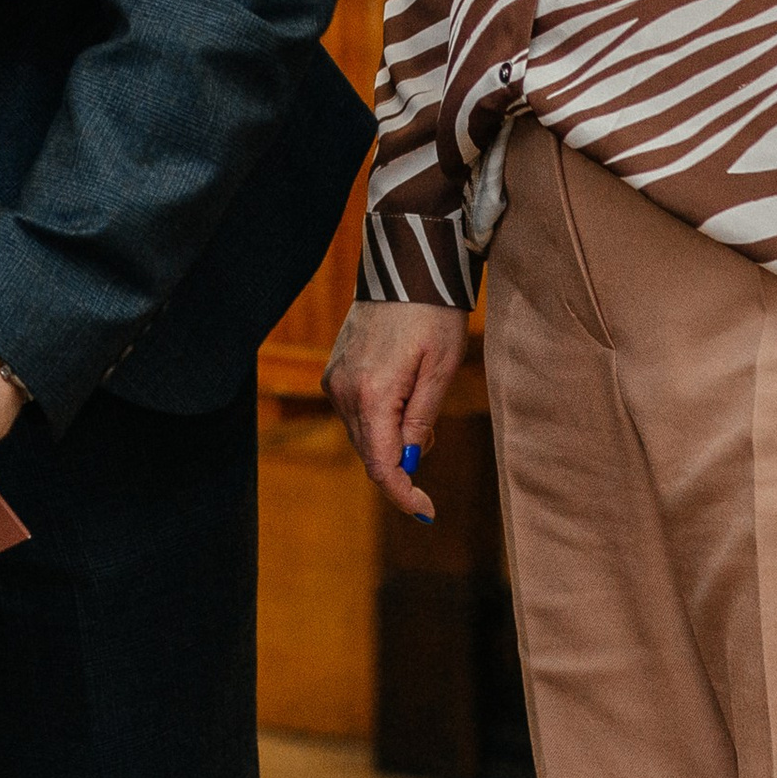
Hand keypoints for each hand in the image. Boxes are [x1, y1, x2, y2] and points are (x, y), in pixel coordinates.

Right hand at [323, 299, 470, 522]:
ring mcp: (335, 378)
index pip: (381, 466)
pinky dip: (379, 419)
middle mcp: (344, 390)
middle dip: (402, 464)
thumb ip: (422, 419)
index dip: (403, 495)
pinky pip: (356, 412)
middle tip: (433, 439)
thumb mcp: (441, 368)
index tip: (428, 512)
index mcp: (372, 394)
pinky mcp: (335, 369)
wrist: (406, 265)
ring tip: (423, 405)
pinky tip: (402, 395)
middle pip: (370, 454)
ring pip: (363, 435)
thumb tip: (409, 460)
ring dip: (391, 440)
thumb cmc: (433, 313)